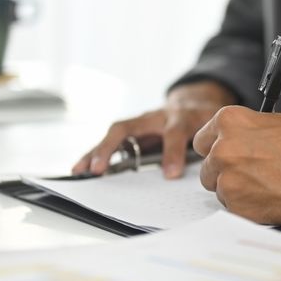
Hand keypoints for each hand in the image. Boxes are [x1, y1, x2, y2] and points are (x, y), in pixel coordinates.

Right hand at [72, 81, 236, 178]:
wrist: (188, 106)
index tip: (170, 174)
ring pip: (112, 138)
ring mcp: (136, 128)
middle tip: (95, 168)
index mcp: (174, 115)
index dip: (171, 151)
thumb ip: (191, 144)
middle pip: (123, 129)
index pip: (172, 131)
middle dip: (108, 148)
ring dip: (95, 153)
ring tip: (78, 171)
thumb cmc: (195, 117)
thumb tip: (172, 174)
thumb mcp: (201, 127)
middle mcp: (148, 120)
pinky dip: (96, 157)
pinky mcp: (130, 138)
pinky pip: (111, 147)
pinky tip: (83, 169)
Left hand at [192, 106, 280, 224]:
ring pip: (220, 191)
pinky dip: (249, 208)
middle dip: (227, 172)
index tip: (231, 155)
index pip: (202, 139)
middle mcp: (225, 149)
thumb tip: (246, 135)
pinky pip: (233, 211)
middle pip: (208, 168)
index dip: (219, 149)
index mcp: (231, 121)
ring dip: (238, 191)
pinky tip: (274, 199)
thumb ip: (255, 128)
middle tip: (256, 174)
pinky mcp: (241, 209)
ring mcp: (231, 181)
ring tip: (270, 186)